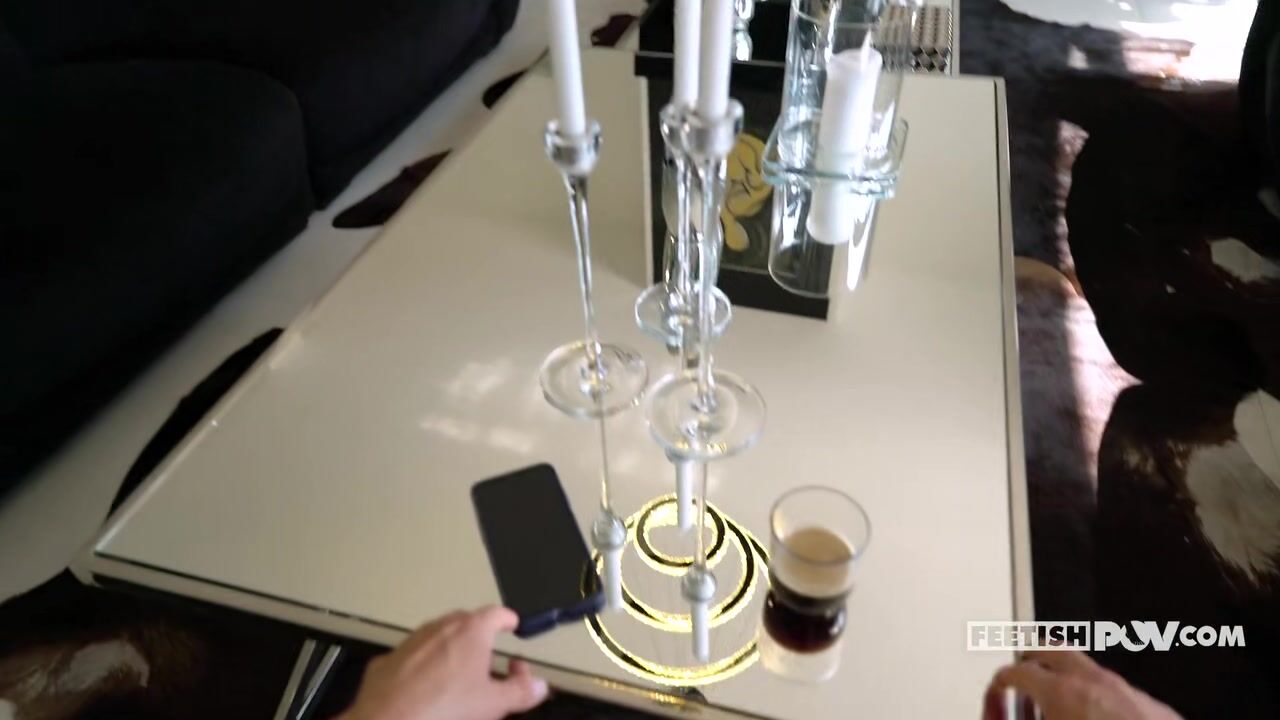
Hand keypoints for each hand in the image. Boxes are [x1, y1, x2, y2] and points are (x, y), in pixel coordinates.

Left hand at [340, 607, 548, 719]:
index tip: (511, 623)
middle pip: (465, 622)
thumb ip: (522, 691)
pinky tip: (424, 688)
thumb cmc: (442, 708)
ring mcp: (411, 642)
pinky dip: (421, 666)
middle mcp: (440, 628)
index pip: (496, 613)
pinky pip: (411, 657)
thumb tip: (538, 686)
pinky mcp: (388, 660)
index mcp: (471, 631)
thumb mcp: (494, 704)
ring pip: (436, 637)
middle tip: (488, 653)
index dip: (507, 619)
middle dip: (478, 634)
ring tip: (457, 674)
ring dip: (449, 649)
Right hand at [983, 651, 1181, 719]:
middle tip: (1018, 677)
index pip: (1015, 672)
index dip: (998, 685)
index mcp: (1061, 691)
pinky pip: (1110, 685)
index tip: (997, 695)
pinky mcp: (1147, 702)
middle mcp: (1092, 680)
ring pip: (1082, 665)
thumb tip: (1003, 718)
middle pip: (1048, 649)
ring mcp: (1122, 688)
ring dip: (1061, 676)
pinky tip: (1092, 717)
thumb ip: (1026, 718)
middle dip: (1028, 660)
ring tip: (1052, 700)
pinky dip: (1092, 693)